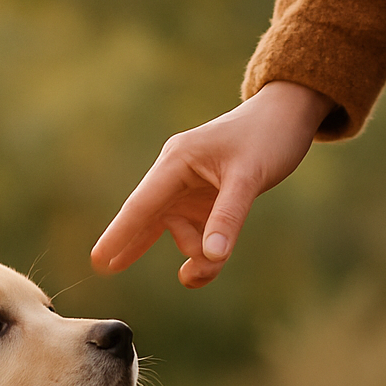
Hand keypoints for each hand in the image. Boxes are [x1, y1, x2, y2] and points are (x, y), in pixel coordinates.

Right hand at [90, 81, 335, 287]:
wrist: (288, 115)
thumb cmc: (268, 136)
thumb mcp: (250, 177)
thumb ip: (229, 217)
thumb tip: (211, 257)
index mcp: (177, 161)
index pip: (141, 204)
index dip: (119, 233)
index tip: (97, 258)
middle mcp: (176, 176)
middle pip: (152, 222)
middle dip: (141, 247)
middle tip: (109, 269)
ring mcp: (191, 191)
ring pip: (181, 235)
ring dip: (196, 256)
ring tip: (211, 268)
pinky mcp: (207, 202)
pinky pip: (200, 235)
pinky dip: (206, 252)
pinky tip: (204, 270)